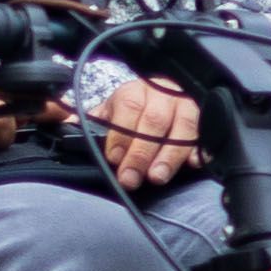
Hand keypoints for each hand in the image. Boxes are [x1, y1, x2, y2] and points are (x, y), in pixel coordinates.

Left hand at [90, 72, 204, 192]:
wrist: (166, 94)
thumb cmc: (134, 110)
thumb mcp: (110, 112)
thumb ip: (91, 121)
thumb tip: (65, 127)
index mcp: (134, 92)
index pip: (127, 108)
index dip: (120, 134)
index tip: (114, 158)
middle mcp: (161, 94)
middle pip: (153, 121)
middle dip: (141, 153)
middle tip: (132, 179)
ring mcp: (185, 104)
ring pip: (181, 126)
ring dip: (169, 155)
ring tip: (158, 177)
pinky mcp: (203, 116)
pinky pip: (204, 132)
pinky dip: (198, 149)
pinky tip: (192, 164)